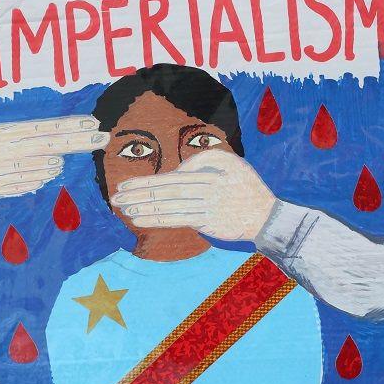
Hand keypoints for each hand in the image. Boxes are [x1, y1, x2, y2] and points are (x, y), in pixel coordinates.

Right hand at [0, 115, 109, 198]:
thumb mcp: (5, 132)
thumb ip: (31, 134)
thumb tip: (61, 148)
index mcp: (8, 130)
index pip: (46, 127)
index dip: (71, 125)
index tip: (94, 123)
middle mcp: (5, 147)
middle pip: (47, 144)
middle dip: (77, 141)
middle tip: (101, 138)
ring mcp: (0, 167)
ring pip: (33, 164)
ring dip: (53, 162)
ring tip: (63, 162)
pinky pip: (20, 182)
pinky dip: (37, 177)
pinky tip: (52, 172)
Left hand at [110, 150, 276, 241]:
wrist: (267, 215)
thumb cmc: (245, 186)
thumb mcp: (231, 163)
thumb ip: (204, 160)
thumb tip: (178, 170)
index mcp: (211, 171)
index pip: (172, 177)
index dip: (147, 181)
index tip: (126, 185)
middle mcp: (208, 187)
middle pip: (167, 190)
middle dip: (139, 193)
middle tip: (116, 197)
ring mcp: (209, 206)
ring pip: (171, 206)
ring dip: (145, 208)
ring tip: (124, 209)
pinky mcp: (210, 223)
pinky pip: (179, 220)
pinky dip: (158, 219)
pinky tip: (141, 220)